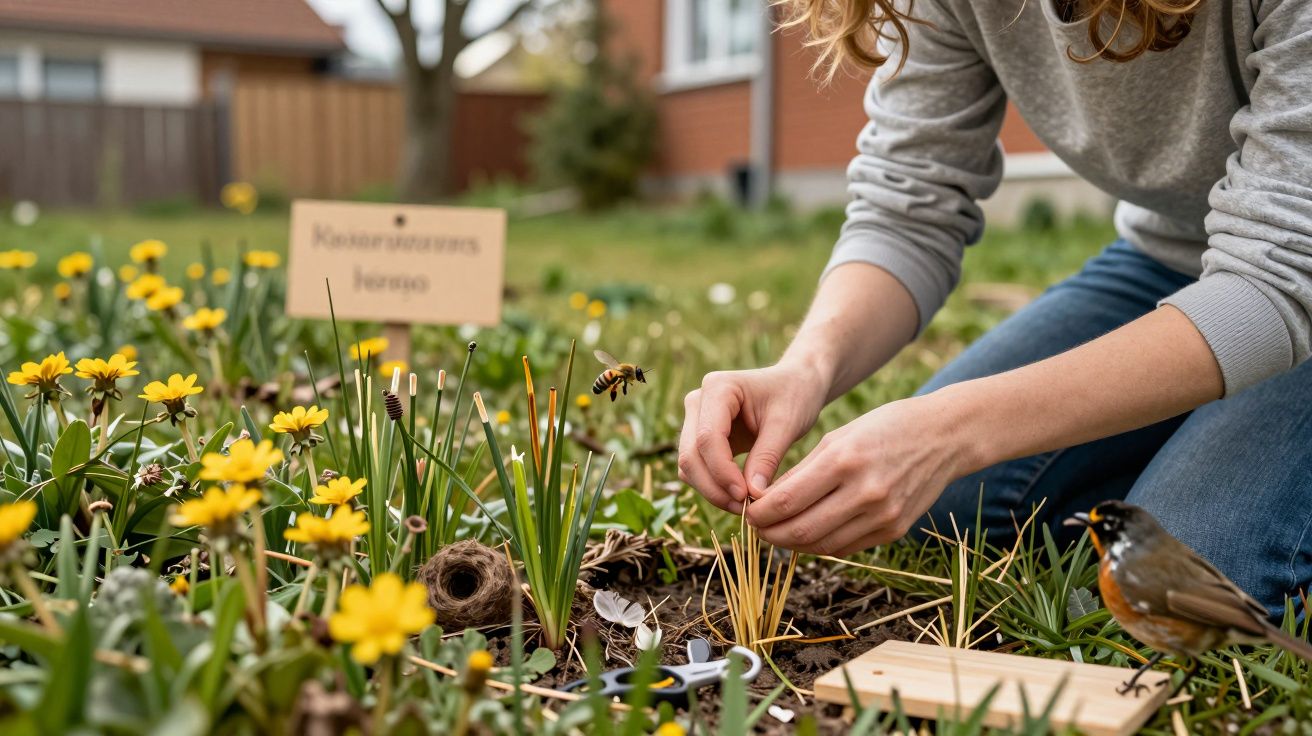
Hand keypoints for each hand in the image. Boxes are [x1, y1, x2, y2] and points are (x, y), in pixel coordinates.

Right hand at [679, 362, 829, 513]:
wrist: (795, 384)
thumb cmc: (794, 396)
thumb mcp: (787, 423)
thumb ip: (767, 457)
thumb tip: (752, 496)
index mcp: (718, 388)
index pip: (707, 438)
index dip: (722, 472)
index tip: (746, 496)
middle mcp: (698, 401)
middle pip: (690, 454)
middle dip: (714, 487)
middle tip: (744, 509)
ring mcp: (695, 419)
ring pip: (688, 466)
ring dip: (711, 491)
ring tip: (744, 505)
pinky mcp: (700, 437)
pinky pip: (697, 468)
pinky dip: (713, 486)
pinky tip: (739, 496)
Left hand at [745, 393, 971, 555]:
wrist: (944, 437)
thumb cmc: (884, 429)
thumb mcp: (838, 437)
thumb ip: (802, 471)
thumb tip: (765, 501)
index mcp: (844, 460)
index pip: (785, 500)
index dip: (759, 513)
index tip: (747, 511)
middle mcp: (865, 492)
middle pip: (800, 530)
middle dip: (770, 534)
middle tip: (756, 528)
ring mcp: (883, 515)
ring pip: (822, 545)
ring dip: (793, 544)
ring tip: (777, 533)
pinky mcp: (895, 531)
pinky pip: (846, 547)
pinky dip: (821, 544)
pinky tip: (809, 534)